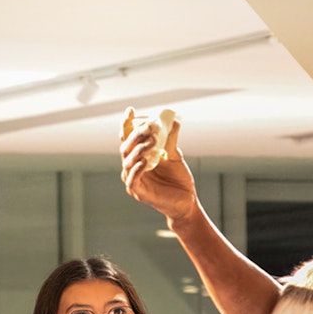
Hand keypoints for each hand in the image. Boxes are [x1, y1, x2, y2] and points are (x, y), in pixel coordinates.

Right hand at [119, 107, 199, 223]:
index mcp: (138, 157)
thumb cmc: (178, 180)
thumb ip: (171, 140)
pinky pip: (132, 180)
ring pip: (128, 162)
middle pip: (126, 148)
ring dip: (138, 151)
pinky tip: (144, 162)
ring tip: (150, 142)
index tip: (130, 110)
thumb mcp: (174, 156)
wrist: (186, 202)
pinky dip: (137, 170)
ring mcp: (134, 180)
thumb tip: (174, 120)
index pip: (128, 138)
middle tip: (148, 128)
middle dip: (135, 136)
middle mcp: (132, 167)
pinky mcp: (139, 193)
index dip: (127, 124)